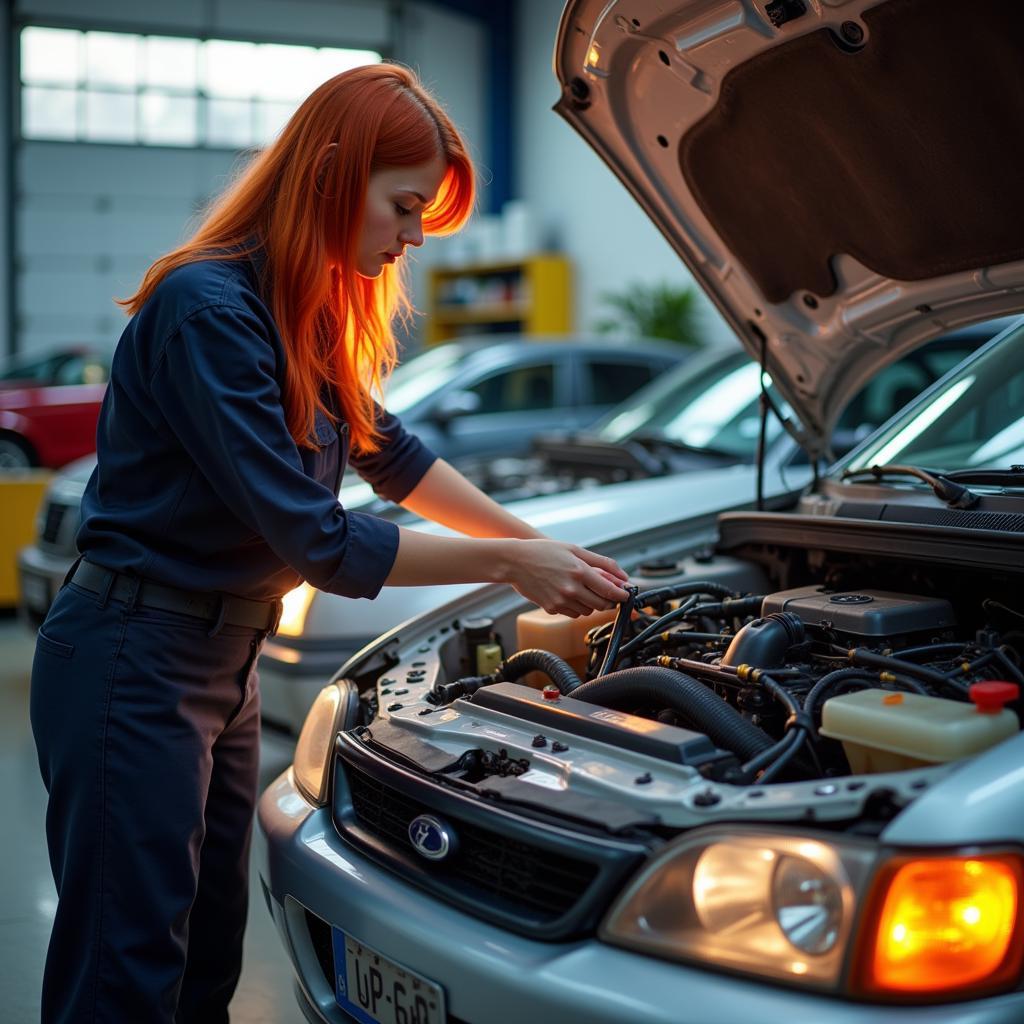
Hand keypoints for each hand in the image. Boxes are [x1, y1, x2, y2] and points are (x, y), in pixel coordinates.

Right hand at [502, 540, 628, 616]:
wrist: (515, 561)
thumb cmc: (544, 552)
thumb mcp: (574, 549)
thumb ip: (602, 562)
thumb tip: (623, 576)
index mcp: (579, 571)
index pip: (610, 590)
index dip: (622, 595)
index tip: (626, 595)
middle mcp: (571, 588)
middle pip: (602, 604)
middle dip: (607, 599)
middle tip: (605, 591)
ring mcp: (561, 600)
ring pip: (588, 611)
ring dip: (590, 603)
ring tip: (580, 588)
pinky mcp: (552, 608)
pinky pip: (573, 613)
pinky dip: (575, 606)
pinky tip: (567, 593)